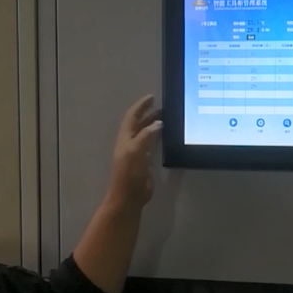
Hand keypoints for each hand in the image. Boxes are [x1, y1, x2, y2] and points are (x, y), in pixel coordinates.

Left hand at [108, 95, 162, 210]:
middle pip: (140, 124)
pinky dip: (158, 138)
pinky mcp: (145, 161)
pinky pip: (152, 145)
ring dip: (154, 125)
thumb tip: (158, 123)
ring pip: (146, 134)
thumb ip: (146, 135)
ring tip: (166, 118)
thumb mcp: (135, 150)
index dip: (141, 106)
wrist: (129, 195)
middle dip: (149, 114)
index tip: (151, 98)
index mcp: (125, 138)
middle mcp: (131, 142)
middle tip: (162, 107)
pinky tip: (166, 135)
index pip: (132, 117)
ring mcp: (138, 152)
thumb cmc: (129, 172)